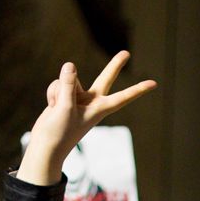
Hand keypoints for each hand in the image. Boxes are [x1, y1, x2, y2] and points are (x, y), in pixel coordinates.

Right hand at [17, 51, 156, 185]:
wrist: (45, 147)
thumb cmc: (59, 133)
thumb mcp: (65, 107)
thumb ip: (69, 85)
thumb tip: (70, 65)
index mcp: (99, 108)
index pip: (123, 97)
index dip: (138, 90)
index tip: (154, 83)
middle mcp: (91, 101)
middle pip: (105, 78)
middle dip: (115, 65)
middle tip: (127, 53)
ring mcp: (78, 98)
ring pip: (69, 80)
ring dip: (59, 91)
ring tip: (57, 108)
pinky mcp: (65, 97)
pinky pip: (58, 85)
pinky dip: (52, 93)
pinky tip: (51, 107)